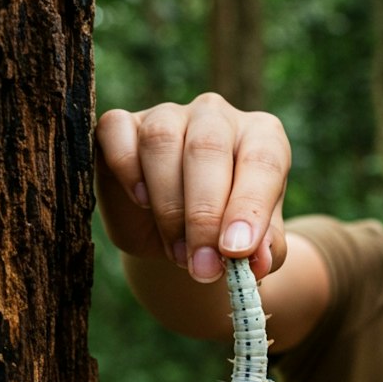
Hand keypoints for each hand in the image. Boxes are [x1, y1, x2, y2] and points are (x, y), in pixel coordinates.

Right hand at [95, 93, 290, 281]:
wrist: (179, 239)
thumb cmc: (225, 233)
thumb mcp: (251, 248)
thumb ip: (265, 251)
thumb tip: (257, 261)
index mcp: (262, 137)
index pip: (262, 162)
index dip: (248, 208)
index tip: (237, 252)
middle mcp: (216, 117)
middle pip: (207, 149)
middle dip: (204, 216)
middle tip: (202, 266)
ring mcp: (167, 115)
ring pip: (161, 141)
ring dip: (168, 205)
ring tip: (177, 251)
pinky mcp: (121, 126)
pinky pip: (117, 131)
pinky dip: (126, 167)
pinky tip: (141, 201)